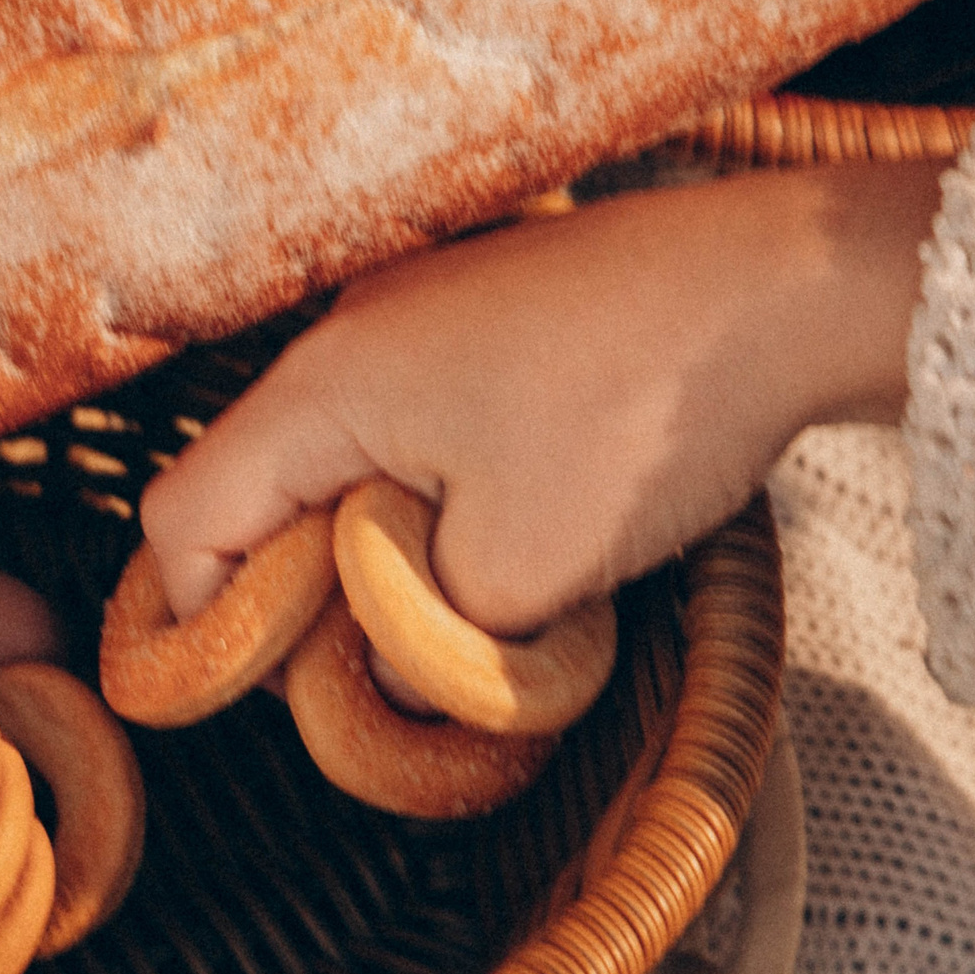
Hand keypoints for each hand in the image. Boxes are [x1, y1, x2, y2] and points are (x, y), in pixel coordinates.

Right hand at [140, 160, 946, 639]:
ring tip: (464, 602)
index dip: (201, 620)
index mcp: (322, 389)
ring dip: (373, 544)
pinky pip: (409, 420)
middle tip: (376, 662)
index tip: (267, 687)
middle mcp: (347, 336)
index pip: (186, 516)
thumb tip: (384, 667)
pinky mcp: (484, 312)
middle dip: (296, 590)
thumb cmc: (641, 418)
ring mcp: (417, 312)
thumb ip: (413, 642)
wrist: (788, 286)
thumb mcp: (514, 577)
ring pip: (338, 458)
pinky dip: (430, 492)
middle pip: (256, 487)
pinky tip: (515, 529)